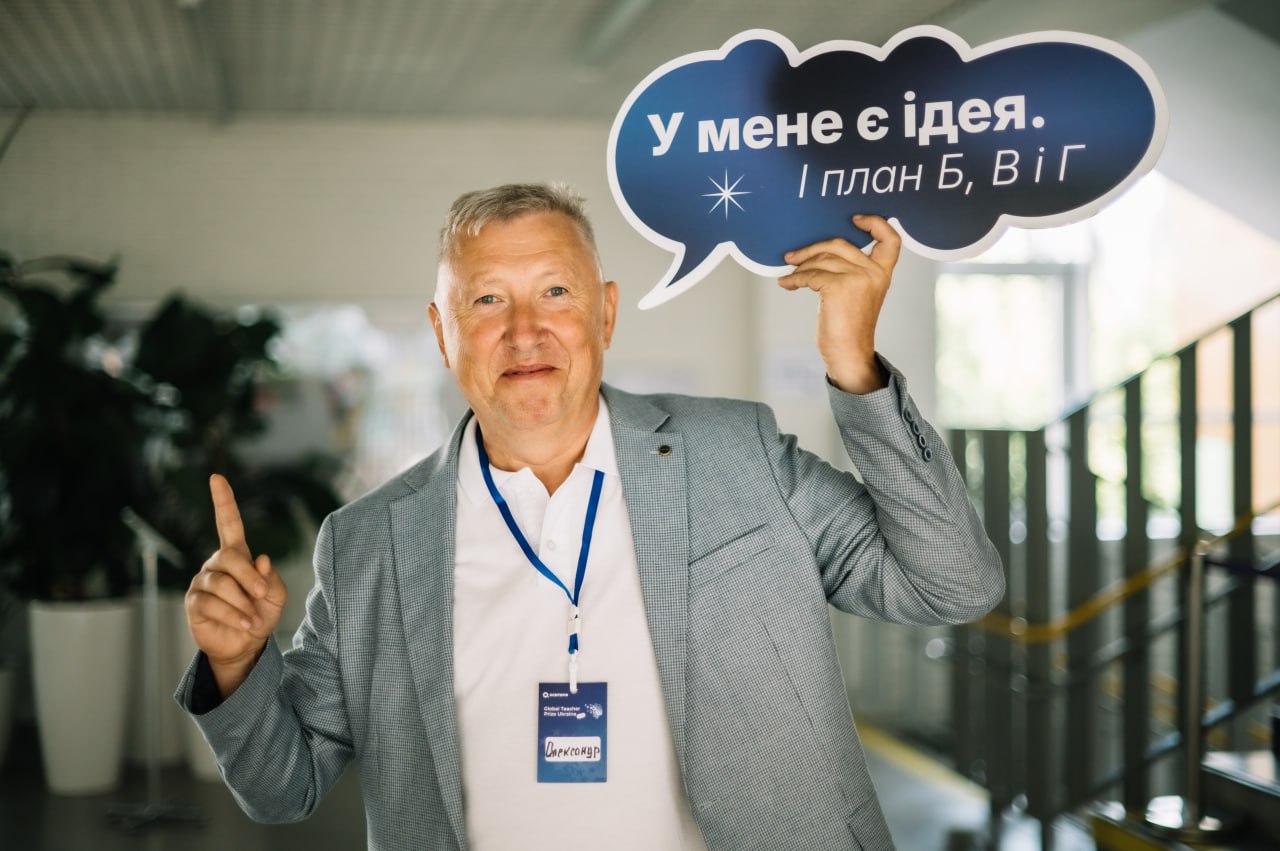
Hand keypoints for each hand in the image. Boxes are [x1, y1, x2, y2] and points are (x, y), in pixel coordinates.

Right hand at [184, 474, 287, 696]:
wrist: (246, 644)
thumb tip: (262, 560)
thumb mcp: (276, 596)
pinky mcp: (194, 602)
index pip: (228, 523)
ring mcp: (202, 582)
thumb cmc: (261, 614)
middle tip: (261, 594)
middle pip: (228, 556)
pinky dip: (232, 614)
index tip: (217, 478)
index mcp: (237, 555)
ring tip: (252, 617)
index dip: (223, 501)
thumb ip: (271, 578)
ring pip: (220, 583)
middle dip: (248, 576)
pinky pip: (211, 604)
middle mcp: (216, 564)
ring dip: (241, 602)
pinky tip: (243, 624)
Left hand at [777, 214, 901, 393]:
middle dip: (812, 248)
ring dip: (800, 266)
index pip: (891, 239)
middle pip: (839, 244)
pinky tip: (786, 284)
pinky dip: (794, 279)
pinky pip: (810, 274)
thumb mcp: (858, 293)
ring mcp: (858, 278)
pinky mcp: (839, 287)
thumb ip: (851, 271)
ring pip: (821, 259)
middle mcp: (873, 272)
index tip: (854, 219)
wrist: (849, 353)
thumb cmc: (848, 326)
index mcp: (882, 273)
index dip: (875, 223)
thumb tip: (817, 252)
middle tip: (792, 256)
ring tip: (789, 274)